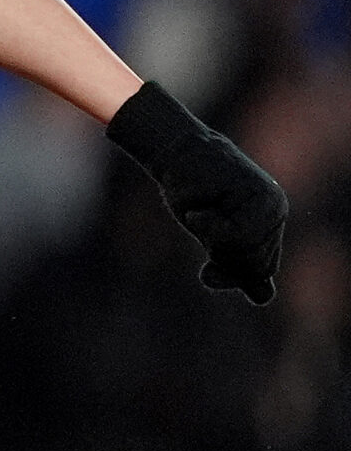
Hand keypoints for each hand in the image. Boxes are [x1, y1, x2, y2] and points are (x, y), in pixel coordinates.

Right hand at [106, 81, 287, 303]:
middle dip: (221, 253)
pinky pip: (231, 230)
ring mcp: (265, 199)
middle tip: (202, 224)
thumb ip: (240, 264)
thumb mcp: (216, 236)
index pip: (262, 267)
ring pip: (245, 247)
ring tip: (201, 212)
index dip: (231, 273)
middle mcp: (276, 207)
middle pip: (253, 260)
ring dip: (212, 237)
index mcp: (272, 218)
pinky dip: (206, 224)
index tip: (208, 269)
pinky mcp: (249, 190)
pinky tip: (198, 206)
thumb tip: (265, 298)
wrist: (173, 152)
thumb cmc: (192, 192)